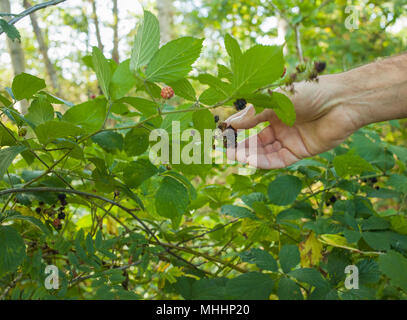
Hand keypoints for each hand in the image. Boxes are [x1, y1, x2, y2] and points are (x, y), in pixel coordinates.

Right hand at [225, 75, 361, 168]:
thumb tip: (231, 124)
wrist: (341, 101)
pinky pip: (278, 160)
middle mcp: (280, 126)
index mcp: (274, 110)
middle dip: (240, 146)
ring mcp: (289, 140)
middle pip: (256, 140)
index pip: (250, 123)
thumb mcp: (276, 100)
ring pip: (265, 152)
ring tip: (235, 156)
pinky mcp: (299, 152)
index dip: (237, 129)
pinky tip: (250, 160)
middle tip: (226, 150)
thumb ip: (254, 114)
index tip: (222, 134)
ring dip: (250, 155)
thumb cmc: (309, 92)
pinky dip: (264, 161)